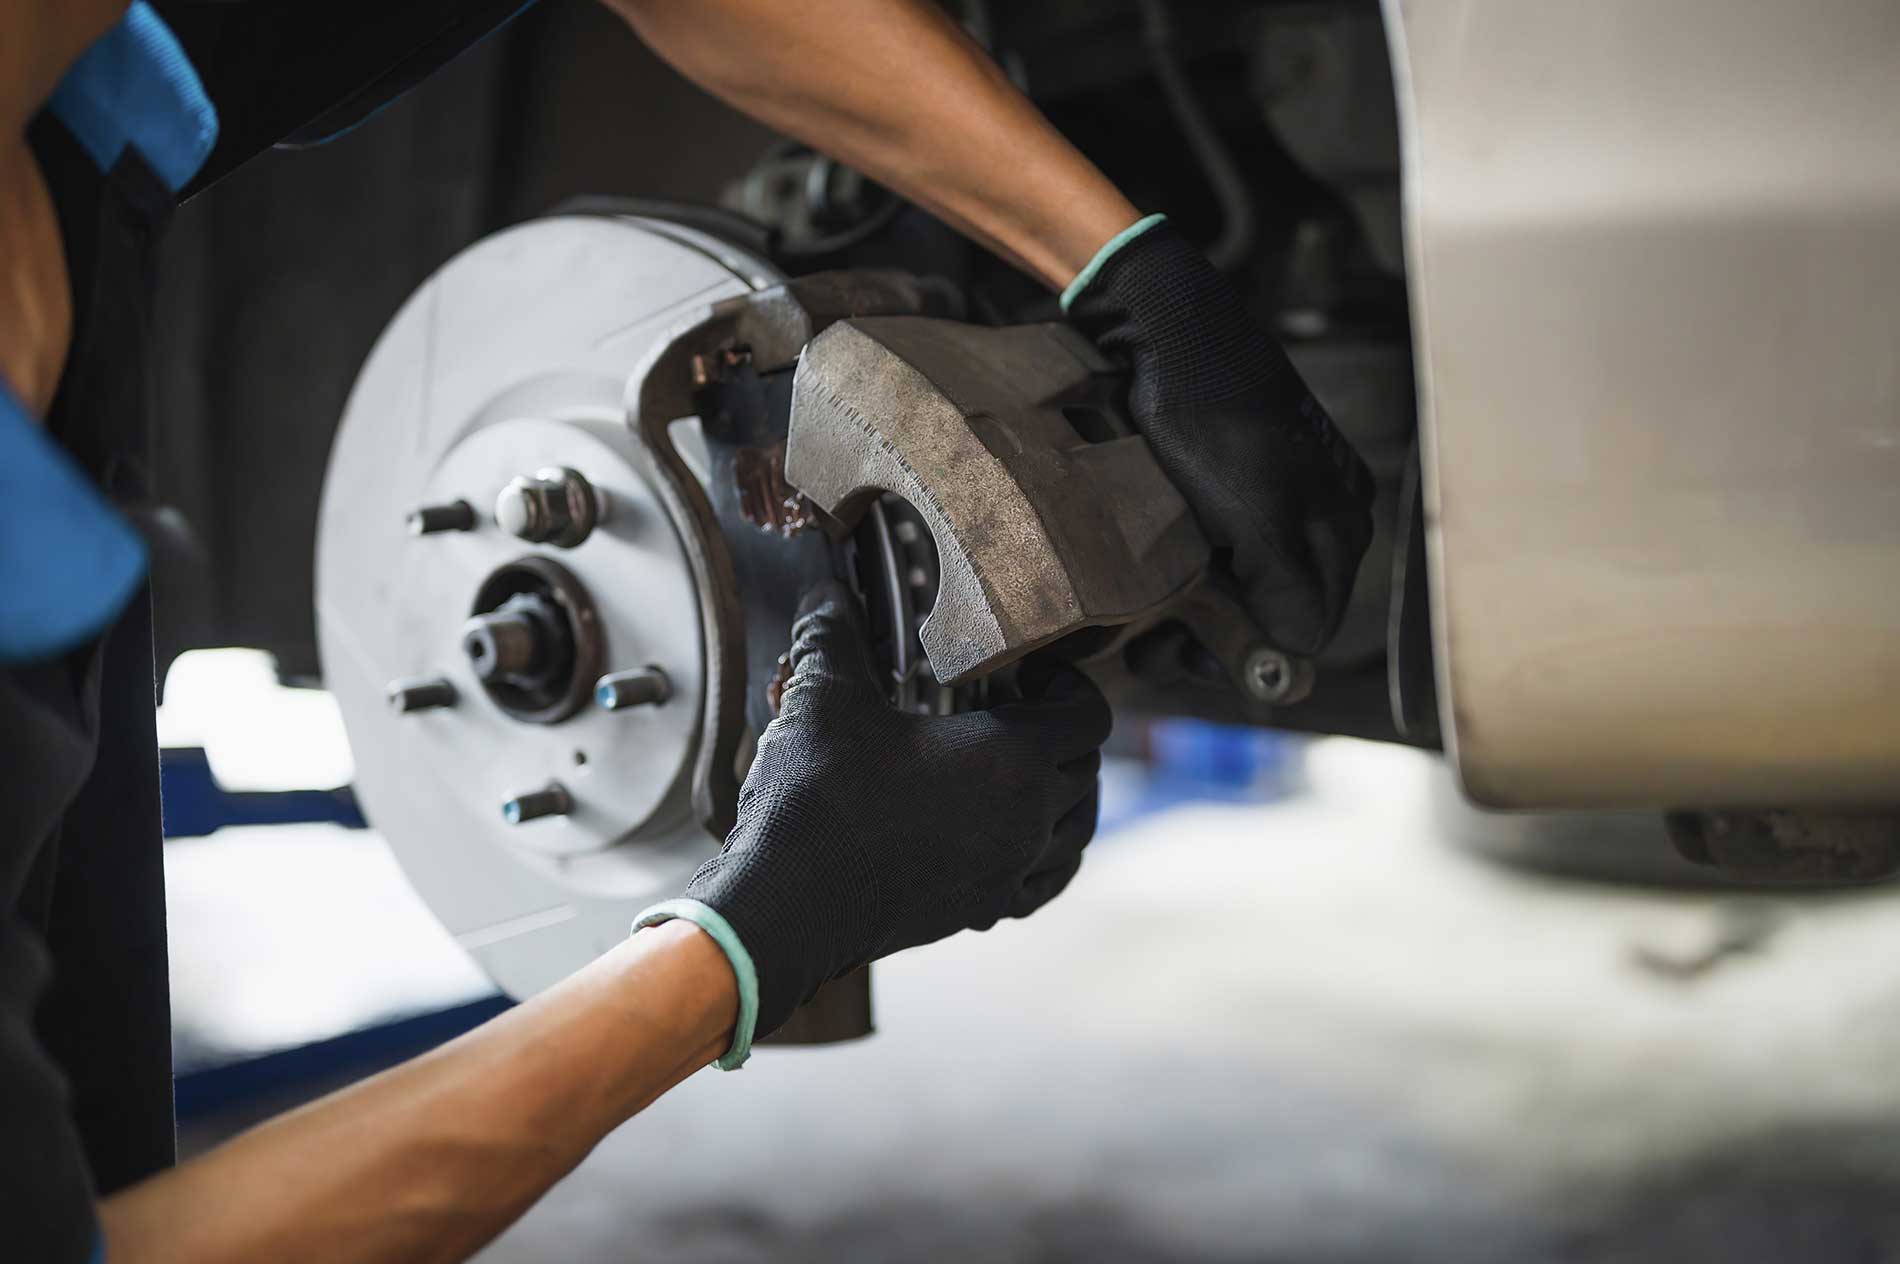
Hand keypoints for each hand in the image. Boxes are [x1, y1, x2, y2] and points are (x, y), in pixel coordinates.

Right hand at [681, 580, 1110, 1037]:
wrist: (784, 903)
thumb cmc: (815, 800)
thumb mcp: (825, 696)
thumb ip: (835, 632)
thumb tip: (828, 589)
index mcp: (1010, 758)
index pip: (1089, 713)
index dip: (1069, 682)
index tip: (1029, 671)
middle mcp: (1027, 819)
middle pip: (1087, 768)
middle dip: (1062, 732)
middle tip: (1015, 710)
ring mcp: (1008, 872)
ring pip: (1076, 831)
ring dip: (1065, 795)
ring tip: (1029, 771)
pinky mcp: (980, 911)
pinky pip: (1044, 883)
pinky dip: (1046, 855)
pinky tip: (1017, 840)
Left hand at [1066, 217, 1374, 656]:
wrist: (1167, 327)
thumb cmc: (1207, 417)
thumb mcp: (1256, 513)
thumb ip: (1289, 587)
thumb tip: (1297, 651)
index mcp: (1342, 528)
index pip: (1306, 632)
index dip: (1243, 655)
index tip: (1176, 653)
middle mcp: (1326, 516)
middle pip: (1280, 614)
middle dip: (1215, 636)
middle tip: (1150, 641)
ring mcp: (1287, 496)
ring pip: (1250, 586)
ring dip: (1199, 608)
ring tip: (1145, 609)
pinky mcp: (1246, 479)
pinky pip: (1227, 548)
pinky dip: (1193, 568)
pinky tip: (1158, 562)